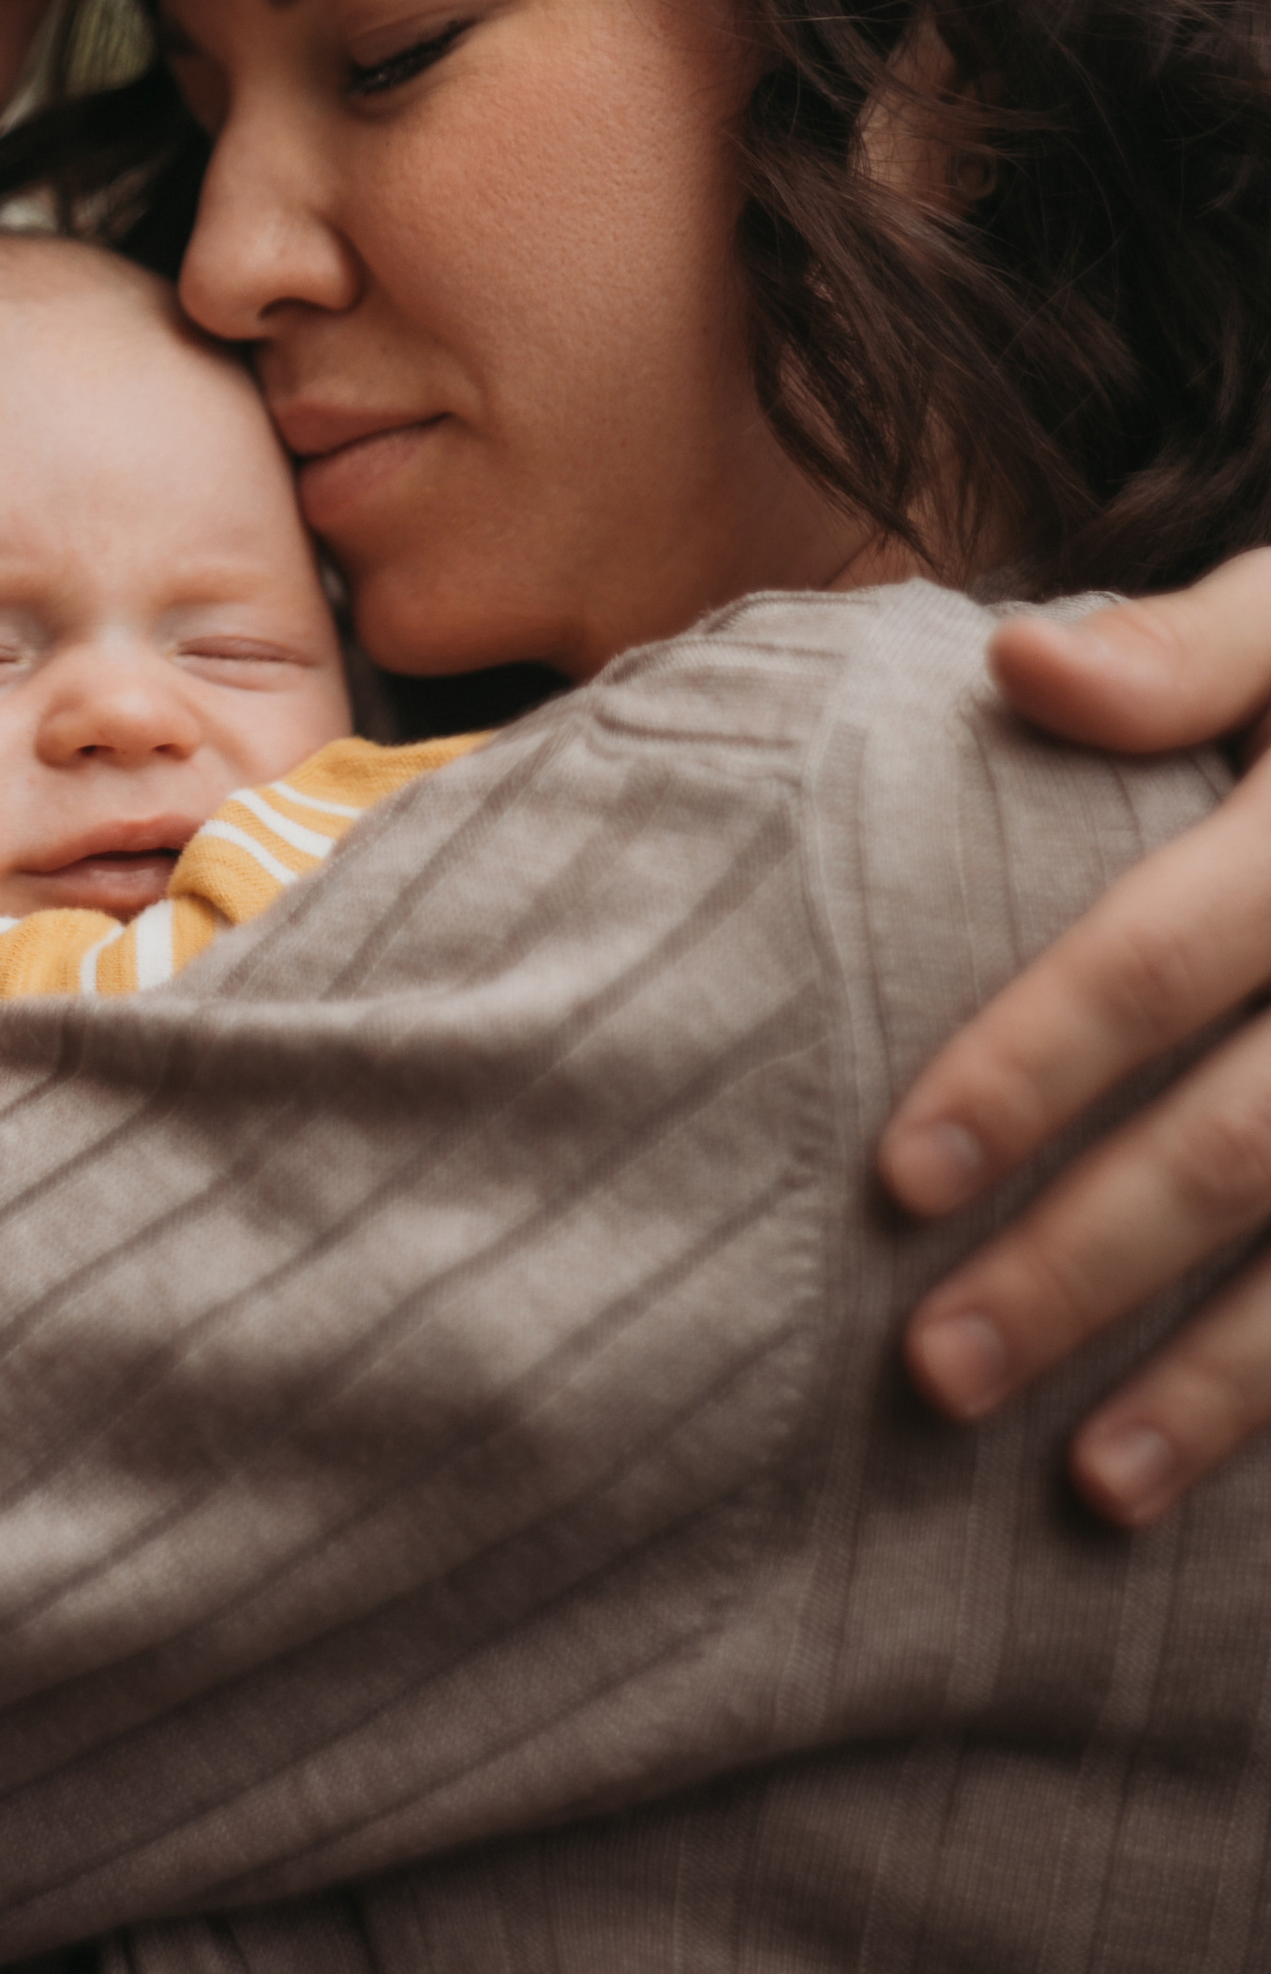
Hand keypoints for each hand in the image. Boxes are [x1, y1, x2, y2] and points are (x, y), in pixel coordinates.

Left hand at [878, 553, 1270, 1526]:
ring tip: (1087, 1481)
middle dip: (1088, 1266)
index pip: (1159, 961)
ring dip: (1222, 1385)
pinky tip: (1236, 1479)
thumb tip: (1019, 664)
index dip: (1032, 1068)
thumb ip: (1180, 651)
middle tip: (935, 1372)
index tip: (896, 1179)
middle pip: (1241, 1144)